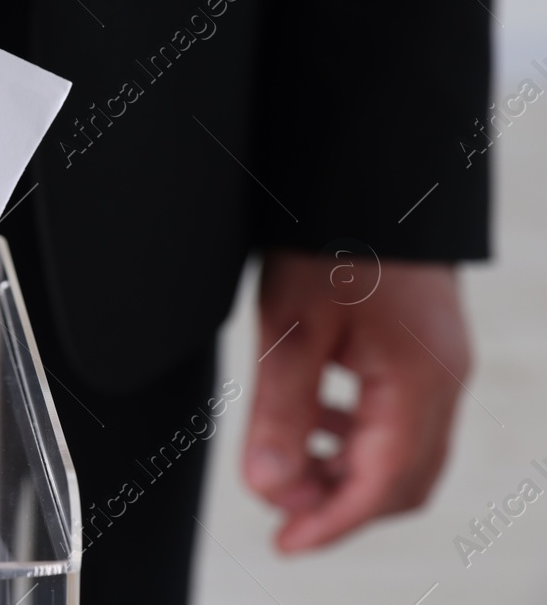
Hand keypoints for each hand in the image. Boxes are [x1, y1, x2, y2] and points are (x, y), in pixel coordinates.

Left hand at [242, 249, 469, 551]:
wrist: (362, 169)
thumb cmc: (330, 235)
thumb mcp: (290, 326)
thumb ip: (281, 411)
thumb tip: (268, 488)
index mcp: (419, 384)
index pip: (381, 487)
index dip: (330, 523)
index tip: (284, 543)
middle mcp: (443, 380)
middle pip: (402, 480)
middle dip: (340, 501)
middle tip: (279, 506)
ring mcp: (440, 361)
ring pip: (403, 449)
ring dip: (346, 467)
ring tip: (287, 461)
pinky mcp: (423, 344)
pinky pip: (398, 412)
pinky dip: (355, 430)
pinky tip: (313, 414)